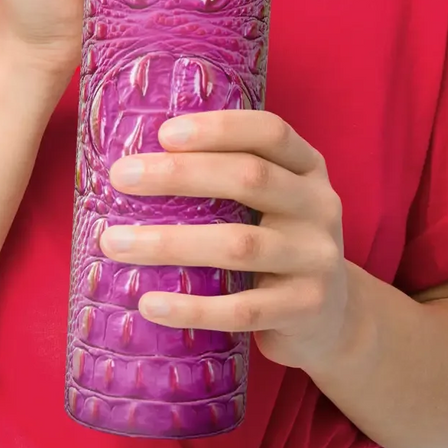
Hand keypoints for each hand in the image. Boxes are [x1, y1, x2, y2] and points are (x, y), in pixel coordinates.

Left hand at [103, 110, 353, 373]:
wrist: (333, 319)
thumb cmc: (277, 245)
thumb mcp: (271, 203)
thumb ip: (229, 180)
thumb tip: (138, 164)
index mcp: (308, 169)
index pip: (270, 132)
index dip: (219, 128)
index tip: (164, 133)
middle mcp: (319, 207)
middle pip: (250, 178)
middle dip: (179, 174)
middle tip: (121, 177)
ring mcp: (316, 259)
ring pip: (239, 245)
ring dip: (169, 243)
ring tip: (114, 243)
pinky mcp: (304, 309)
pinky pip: (241, 309)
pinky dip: (191, 307)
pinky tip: (150, 303)